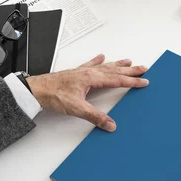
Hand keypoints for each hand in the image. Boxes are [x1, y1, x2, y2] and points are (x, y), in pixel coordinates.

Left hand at [26, 54, 148, 131]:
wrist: (36, 89)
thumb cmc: (53, 95)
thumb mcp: (76, 108)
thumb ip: (95, 116)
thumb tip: (110, 124)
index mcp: (92, 78)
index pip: (117, 81)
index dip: (132, 82)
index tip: (144, 81)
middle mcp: (89, 72)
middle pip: (115, 71)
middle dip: (130, 71)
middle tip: (144, 68)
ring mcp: (82, 72)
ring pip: (105, 66)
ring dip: (118, 65)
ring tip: (129, 62)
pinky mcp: (76, 73)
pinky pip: (91, 64)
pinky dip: (98, 60)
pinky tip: (101, 57)